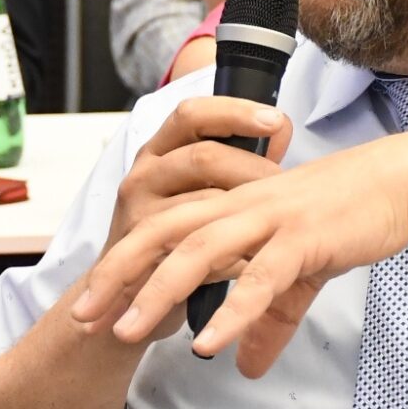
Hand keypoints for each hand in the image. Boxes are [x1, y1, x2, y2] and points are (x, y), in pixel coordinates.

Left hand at [73, 130, 407, 376]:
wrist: (398, 182)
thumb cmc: (346, 219)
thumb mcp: (299, 278)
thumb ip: (267, 324)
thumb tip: (245, 369)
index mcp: (231, 208)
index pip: (161, 232)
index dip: (122, 267)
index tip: (91, 306)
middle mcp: (238, 208)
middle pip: (161, 237)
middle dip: (117, 277)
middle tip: (83, 318)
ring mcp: (268, 221)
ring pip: (198, 254)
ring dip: (158, 293)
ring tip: (127, 332)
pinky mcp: (302, 240)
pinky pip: (259, 280)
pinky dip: (231, 312)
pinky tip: (208, 344)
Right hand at [81, 96, 295, 345]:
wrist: (120, 296)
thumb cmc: (170, 236)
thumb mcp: (190, 187)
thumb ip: (227, 161)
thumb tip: (278, 132)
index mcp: (157, 152)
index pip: (192, 114)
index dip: (235, 112)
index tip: (277, 120)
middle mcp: (144, 176)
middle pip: (205, 157)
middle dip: (254, 169)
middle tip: (287, 186)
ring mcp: (140, 215)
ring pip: (206, 204)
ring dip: (249, 212)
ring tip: (279, 223)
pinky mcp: (146, 256)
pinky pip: (203, 249)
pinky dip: (238, 254)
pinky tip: (260, 260)